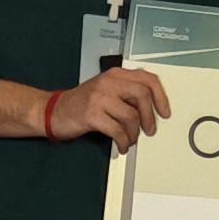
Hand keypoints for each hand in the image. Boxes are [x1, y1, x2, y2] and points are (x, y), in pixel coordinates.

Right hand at [52, 66, 170, 146]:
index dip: (161, 96)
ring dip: (134, 132)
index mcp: (115, 74)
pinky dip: (123, 141)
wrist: (53, 110)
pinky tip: (122, 144)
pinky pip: (117, 130)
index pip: (148, 79)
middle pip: (142, 94)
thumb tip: (152, 107)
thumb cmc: (82, 102)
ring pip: (131, 115)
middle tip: (150, 129)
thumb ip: (127, 92)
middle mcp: (108, 82)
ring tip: (130, 139)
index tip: (165, 111)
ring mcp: (99, 97)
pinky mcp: (91, 114)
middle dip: (150, 116)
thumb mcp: (106, 89)